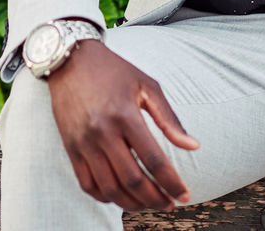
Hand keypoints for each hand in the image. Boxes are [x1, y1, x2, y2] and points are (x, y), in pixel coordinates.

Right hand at [46, 39, 199, 210]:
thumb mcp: (147, 85)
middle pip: (132, 180)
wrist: (70, 60)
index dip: (172, 183)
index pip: (153, 160)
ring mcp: (83, 142)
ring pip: (110, 188)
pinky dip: (106, 197)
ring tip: (149, 203)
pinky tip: (122, 196)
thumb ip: (170, 118)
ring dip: (133, 203)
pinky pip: (87, 184)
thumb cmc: (113, 71)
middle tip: (169, 204)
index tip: (184, 195)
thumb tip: (194, 146)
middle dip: (155, 199)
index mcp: (126, 115)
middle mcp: (102, 132)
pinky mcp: (70, 148)